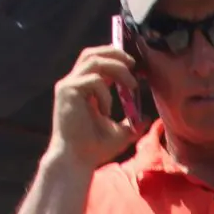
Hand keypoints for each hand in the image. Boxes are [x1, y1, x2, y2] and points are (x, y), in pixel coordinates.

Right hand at [49, 45, 141, 169]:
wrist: (77, 160)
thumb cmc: (95, 148)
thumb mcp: (121, 133)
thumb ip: (132, 122)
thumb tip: (146, 117)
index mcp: (85, 89)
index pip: (98, 61)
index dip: (117, 58)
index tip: (136, 67)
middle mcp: (74, 83)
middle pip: (93, 53)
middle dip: (116, 53)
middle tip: (134, 65)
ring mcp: (68, 86)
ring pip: (94, 60)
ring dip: (117, 69)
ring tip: (131, 85)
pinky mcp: (66, 92)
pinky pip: (93, 81)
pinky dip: (106, 93)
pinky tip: (106, 111)